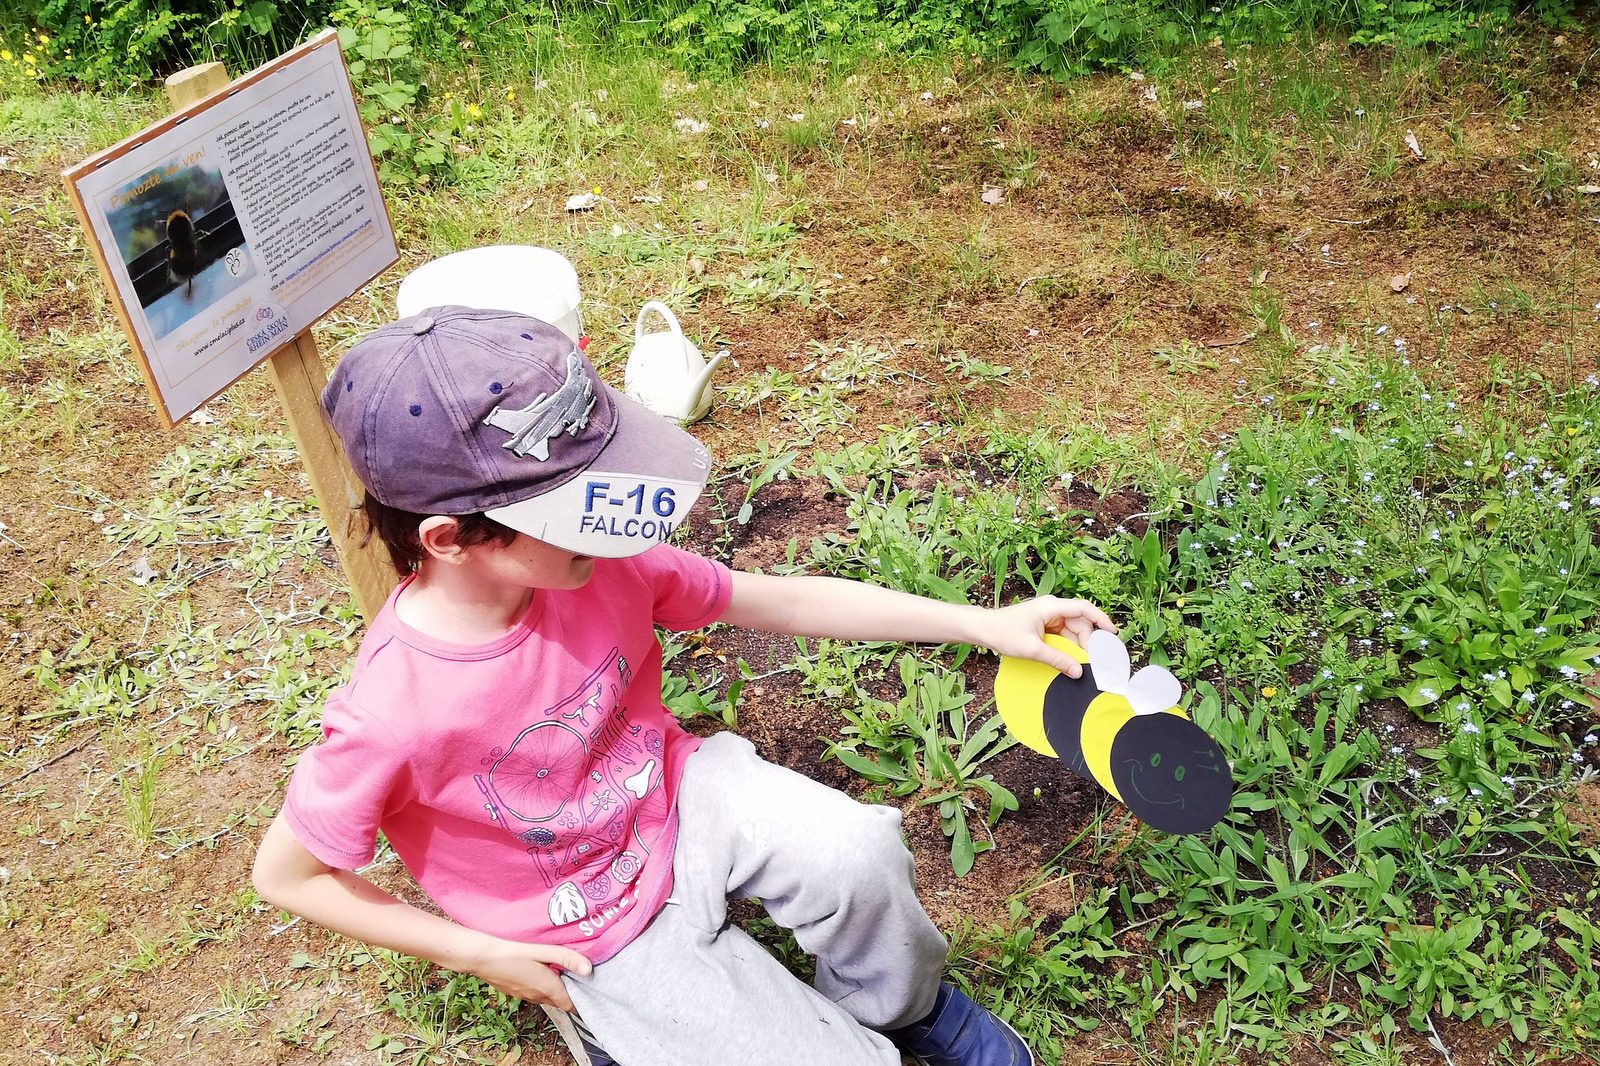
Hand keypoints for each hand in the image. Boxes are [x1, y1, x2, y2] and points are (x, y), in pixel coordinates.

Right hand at [467, 933, 592, 1012]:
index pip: (570, 1005)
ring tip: (558, 969)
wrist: (481, 957)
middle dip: (569, 992)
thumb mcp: (542, 951)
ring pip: (545, 996)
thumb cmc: (512, 952)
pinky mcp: (514, 992)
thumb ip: (566, 958)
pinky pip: (533, 992)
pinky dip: (540, 985)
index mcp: (547, 988)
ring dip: (554, 987)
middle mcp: (537, 996)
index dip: (581, 1000)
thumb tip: (588, 969)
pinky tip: (537, 969)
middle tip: (576, 974)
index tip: (589, 988)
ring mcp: (523, 996)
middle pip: (559, 1000)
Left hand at [983, 596, 1117, 677]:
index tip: (1113, 633)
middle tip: (1093, 661)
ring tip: (1080, 663)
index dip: (1101, 620)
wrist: (983, 628)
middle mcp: (1052, 608)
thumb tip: (1078, 671)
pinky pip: (1063, 634)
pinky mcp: (1044, 624)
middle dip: (1088, 641)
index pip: (1084, 608)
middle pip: (1080, 622)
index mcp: (1051, 607)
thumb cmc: (1003, 633)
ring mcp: (1048, 615)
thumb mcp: (1032, 650)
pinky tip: (1069, 658)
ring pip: (1072, 630)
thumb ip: (1057, 660)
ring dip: (1077, 646)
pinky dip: (1068, 646)